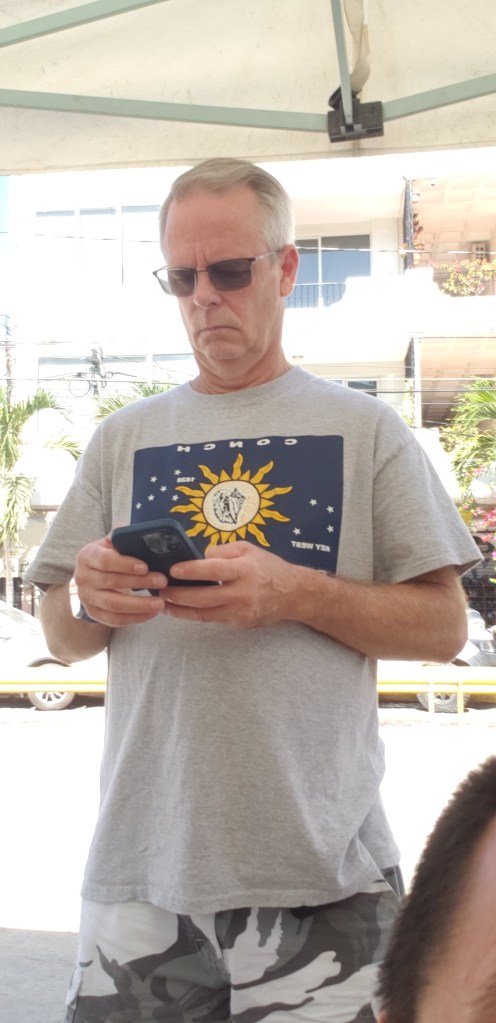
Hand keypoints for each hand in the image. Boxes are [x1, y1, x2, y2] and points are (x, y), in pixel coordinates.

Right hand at [74, 536, 167, 626]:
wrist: (92, 576)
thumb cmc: (109, 556)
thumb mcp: (112, 544)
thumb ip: (125, 538)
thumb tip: (147, 534)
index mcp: (87, 556)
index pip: (104, 560)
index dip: (125, 564)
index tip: (145, 567)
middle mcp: (83, 577)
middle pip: (112, 582)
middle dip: (140, 583)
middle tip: (162, 581)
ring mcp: (87, 598)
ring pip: (114, 604)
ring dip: (139, 605)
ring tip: (160, 603)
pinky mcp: (94, 613)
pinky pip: (115, 620)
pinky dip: (135, 618)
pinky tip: (151, 613)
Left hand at [161, 540, 298, 627]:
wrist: (293, 594)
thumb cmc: (268, 567)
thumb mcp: (248, 549)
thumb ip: (222, 552)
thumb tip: (199, 558)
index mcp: (244, 570)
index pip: (213, 570)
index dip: (191, 570)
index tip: (172, 570)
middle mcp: (242, 592)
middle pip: (203, 597)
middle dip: (178, 595)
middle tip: (160, 590)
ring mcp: (240, 611)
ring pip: (204, 614)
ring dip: (181, 609)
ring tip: (164, 603)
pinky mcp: (239, 623)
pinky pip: (213, 618)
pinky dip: (195, 614)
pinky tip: (182, 609)